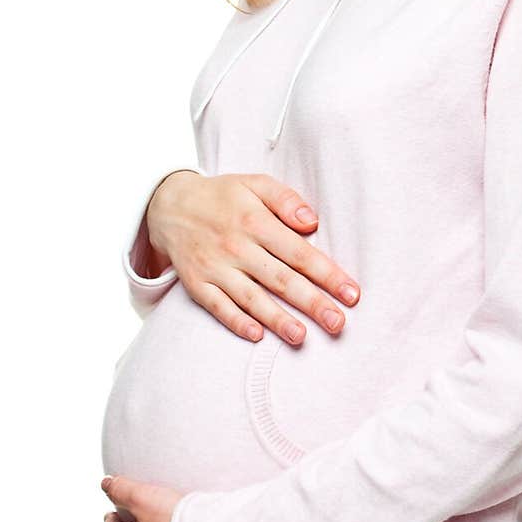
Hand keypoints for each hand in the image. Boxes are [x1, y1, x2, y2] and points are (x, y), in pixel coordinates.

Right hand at [145, 171, 361, 347]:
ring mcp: (215, 267)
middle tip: (338, 324)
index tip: (352, 294)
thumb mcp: (255, 183)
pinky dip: (236, 322)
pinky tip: (257, 336)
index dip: (328, 274)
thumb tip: (312, 221)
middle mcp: (236, 247)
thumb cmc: (223, 196)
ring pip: (251, 298)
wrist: (170, 205)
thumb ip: (286, 199)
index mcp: (256, 221)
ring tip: (302, 338)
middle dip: (312, 303)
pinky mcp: (196, 284)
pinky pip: (217, 307)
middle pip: (281, 280)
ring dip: (277, 319)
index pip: (300, 253)